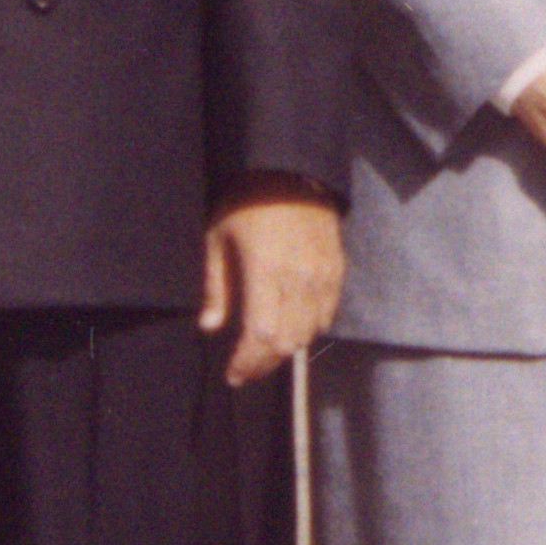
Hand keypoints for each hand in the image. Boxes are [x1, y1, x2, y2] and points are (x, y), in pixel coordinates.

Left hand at [201, 189, 344, 384]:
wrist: (290, 169)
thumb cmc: (247, 202)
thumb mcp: (218, 240)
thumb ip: (215, 287)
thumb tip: (209, 327)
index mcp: (266, 272)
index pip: (261, 336)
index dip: (248, 362)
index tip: (233, 375)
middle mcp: (299, 278)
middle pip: (287, 341)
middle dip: (265, 363)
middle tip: (246, 369)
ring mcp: (322, 275)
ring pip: (310, 332)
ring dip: (286, 348)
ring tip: (266, 352)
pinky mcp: (336, 269)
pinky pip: (328, 313)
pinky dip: (310, 329)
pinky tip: (293, 329)